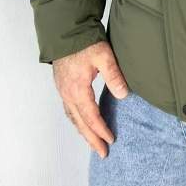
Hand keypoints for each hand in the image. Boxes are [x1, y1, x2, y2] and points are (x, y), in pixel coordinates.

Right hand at [52, 41, 128, 158]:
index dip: (101, 130)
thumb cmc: (85, 43)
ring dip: (83, 132)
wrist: (65, 32)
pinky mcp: (62, 86)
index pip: (91, 117)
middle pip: (80, 123)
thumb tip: (123, 95)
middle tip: (102, 153)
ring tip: (93, 143)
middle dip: (91, 139)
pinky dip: (77, 121)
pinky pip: (69, 110)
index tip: (111, 140)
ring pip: (73, 118)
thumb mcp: (104, 56)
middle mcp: (67, 94)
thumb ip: (114, 75)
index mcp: (77, 89)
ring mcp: (63, 91)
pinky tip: (83, 123)